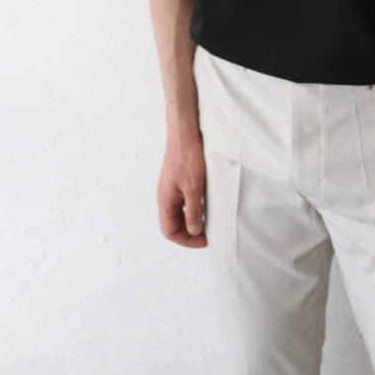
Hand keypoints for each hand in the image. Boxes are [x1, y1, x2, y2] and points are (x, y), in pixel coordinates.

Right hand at [157, 133, 207, 247]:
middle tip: (208, 235)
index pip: (169, 231)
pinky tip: (205, 207)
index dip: (186, 240)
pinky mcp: (178, 181)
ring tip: (208, 224)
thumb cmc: (187, 158)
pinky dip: (193, 209)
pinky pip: (183, 202)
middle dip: (190, 233)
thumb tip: (194, 231)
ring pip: (179, 214)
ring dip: (192, 222)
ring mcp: (171, 189)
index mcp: (165, 201)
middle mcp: (165, 197)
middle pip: (173, 225)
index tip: (204, 241)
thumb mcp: (193, 188)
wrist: (185, 134)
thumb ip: (193, 212)